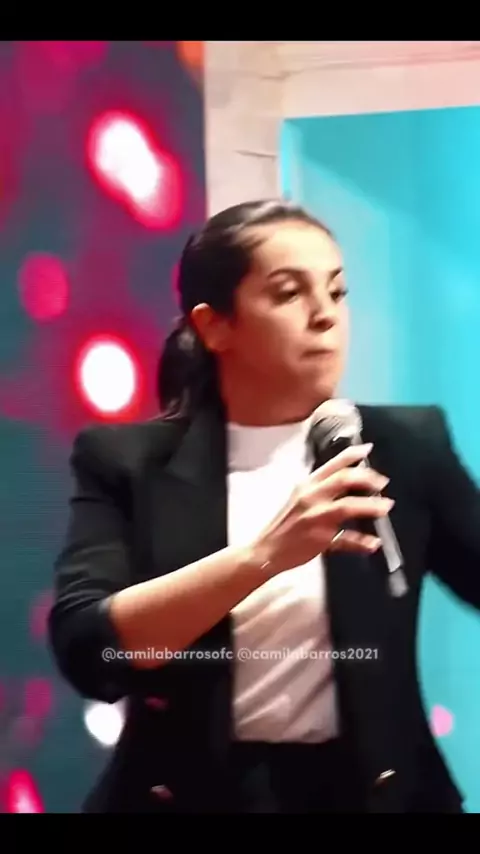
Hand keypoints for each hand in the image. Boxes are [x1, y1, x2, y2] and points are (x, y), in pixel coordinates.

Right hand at [251, 443, 391, 575]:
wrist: (267, 550)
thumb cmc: (285, 524)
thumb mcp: (300, 500)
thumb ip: (321, 490)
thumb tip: (348, 484)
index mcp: (307, 485)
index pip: (332, 464)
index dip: (352, 454)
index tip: (368, 449)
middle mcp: (311, 497)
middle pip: (343, 479)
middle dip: (368, 478)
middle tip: (383, 483)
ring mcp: (315, 518)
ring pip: (348, 506)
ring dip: (371, 506)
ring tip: (386, 507)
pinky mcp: (320, 539)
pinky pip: (346, 539)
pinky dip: (362, 542)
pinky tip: (374, 543)